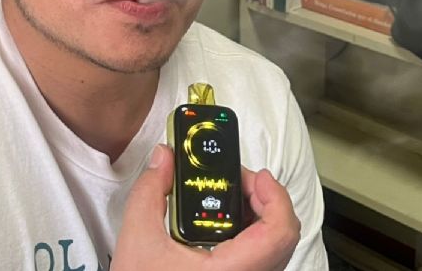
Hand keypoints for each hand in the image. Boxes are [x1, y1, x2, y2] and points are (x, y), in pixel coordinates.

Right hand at [112, 145, 300, 270]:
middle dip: (265, 199)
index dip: (275, 197)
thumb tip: (164, 161)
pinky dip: (254, 234)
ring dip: (261, 216)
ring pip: (277, 249)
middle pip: (283, 237)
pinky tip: (228, 224)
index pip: (279, 233)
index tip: (257, 177)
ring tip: (233, 199)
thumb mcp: (138, 238)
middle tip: (241, 182)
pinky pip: (264, 259)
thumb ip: (151, 192)